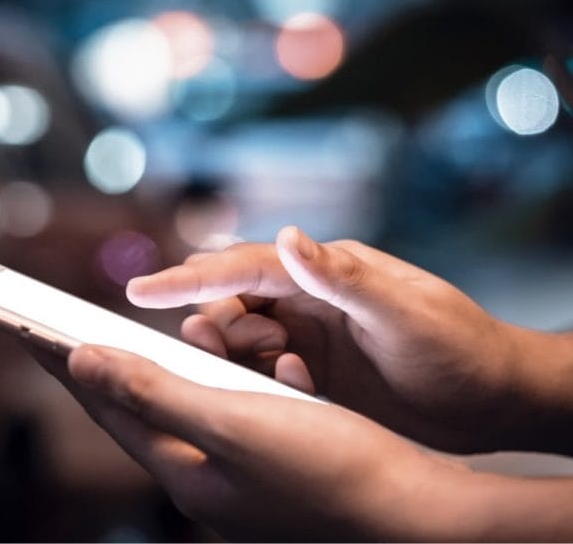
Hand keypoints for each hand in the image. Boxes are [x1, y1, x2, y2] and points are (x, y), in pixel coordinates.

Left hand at [33, 344, 572, 541]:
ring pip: (174, 411)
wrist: (419, 506)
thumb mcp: (232, 421)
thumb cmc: (331, 465)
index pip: (108, 409)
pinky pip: (216, 414)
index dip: (67, 364)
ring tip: (113, 337)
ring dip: (146, 371)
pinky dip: (200, 381)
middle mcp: (203, 479)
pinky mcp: (267, 463)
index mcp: (185, 473)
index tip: (27, 326)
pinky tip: (202, 360)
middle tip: (55, 328)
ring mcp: (236, 476)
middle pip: (134, 412)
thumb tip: (80, 359)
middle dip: (97, 367)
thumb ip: (153, 391)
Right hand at [127, 226, 548, 452]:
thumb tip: (289, 235)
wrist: (493, 399)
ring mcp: (309, 336)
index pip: (244, 267)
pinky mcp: (313, 373)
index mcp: (326, 272)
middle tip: (222, 347)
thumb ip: (342, 277)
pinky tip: (300, 388)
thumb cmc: (459, 347)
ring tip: (282, 369)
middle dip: (214, 322)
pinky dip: (263, 382)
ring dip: (239, 355)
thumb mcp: (404, 312)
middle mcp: (309, 300)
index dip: (189, 278)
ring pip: (241, 340)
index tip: (141, 289)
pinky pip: (262, 374)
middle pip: (231, 303)